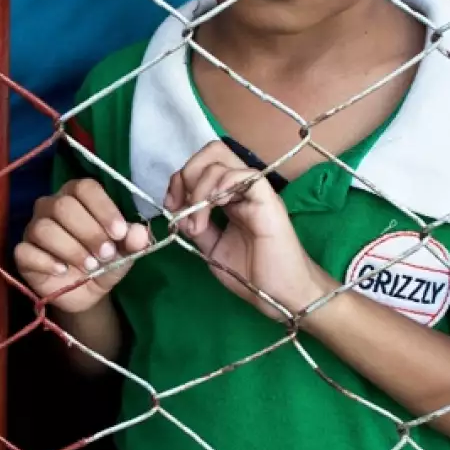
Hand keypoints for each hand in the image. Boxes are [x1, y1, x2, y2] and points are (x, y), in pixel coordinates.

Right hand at [15, 179, 150, 314]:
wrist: (85, 293)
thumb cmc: (103, 262)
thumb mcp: (124, 254)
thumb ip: (132, 242)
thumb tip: (138, 232)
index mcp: (77, 197)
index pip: (85, 188)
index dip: (103, 208)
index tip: (119, 233)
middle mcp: (51, 206)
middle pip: (63, 206)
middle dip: (89, 232)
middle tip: (106, 254)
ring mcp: (33, 228)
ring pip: (44, 228)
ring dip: (71, 248)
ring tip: (90, 266)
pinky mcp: (22, 253)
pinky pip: (26, 251)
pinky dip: (47, 261)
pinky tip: (63, 270)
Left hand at [165, 141, 333, 320]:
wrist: (278, 296)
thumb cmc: (251, 274)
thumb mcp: (212, 248)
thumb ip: (195, 225)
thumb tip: (176, 209)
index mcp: (230, 197)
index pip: (202, 166)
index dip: (180, 180)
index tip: (171, 206)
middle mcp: (243, 189)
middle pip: (212, 152)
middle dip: (187, 174)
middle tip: (182, 206)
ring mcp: (256, 192)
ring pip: (222, 161)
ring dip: (199, 190)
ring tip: (198, 224)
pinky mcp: (269, 200)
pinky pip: (245, 175)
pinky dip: (221, 185)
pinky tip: (214, 207)